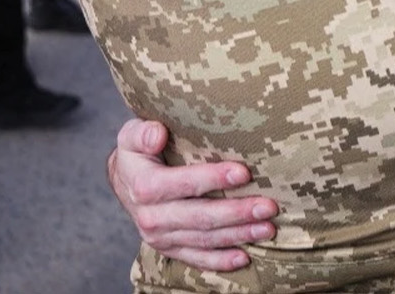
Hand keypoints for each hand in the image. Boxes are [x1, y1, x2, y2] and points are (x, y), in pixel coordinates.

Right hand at [108, 119, 276, 271]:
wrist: (125, 181)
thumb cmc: (138, 152)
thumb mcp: (131, 135)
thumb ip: (142, 133)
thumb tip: (157, 134)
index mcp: (144, 186)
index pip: (182, 183)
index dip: (213, 178)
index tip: (244, 173)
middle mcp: (151, 217)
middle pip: (200, 217)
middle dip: (237, 212)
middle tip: (268, 206)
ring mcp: (160, 237)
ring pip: (204, 239)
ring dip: (238, 235)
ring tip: (267, 228)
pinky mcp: (169, 249)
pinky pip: (196, 259)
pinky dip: (221, 261)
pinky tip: (244, 258)